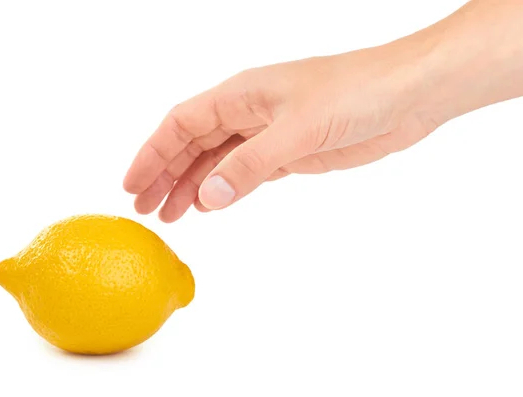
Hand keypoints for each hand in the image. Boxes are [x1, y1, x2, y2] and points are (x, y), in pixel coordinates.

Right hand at [123, 45, 435, 221]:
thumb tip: (208, 196)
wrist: (407, 94)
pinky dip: (224, 188)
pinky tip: (211, 203)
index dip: (152, 154)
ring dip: (191, 185)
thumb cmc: (357, 91)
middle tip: (145, 209)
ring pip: (217, 161)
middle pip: (193, 144)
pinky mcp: (290, 152)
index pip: (181, 124)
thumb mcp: (297, 130)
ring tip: (170, 214)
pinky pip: (245, 171)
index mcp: (242, 95)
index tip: (132, 185)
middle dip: (165, 175)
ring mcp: (269, 133)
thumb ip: (250, 165)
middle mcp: (249, 112)